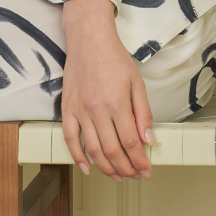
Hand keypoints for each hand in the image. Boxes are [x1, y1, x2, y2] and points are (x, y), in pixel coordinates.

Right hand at [60, 0, 152, 182]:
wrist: (89, 39)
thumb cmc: (114, 58)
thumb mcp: (137, 82)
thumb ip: (143, 112)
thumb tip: (148, 139)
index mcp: (118, 103)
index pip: (131, 142)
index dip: (140, 161)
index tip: (146, 170)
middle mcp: (98, 110)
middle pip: (112, 150)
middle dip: (126, 168)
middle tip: (135, 176)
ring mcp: (80, 111)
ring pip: (92, 149)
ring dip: (106, 168)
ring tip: (117, 176)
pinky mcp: (67, 109)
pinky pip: (70, 138)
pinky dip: (78, 156)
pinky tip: (87, 167)